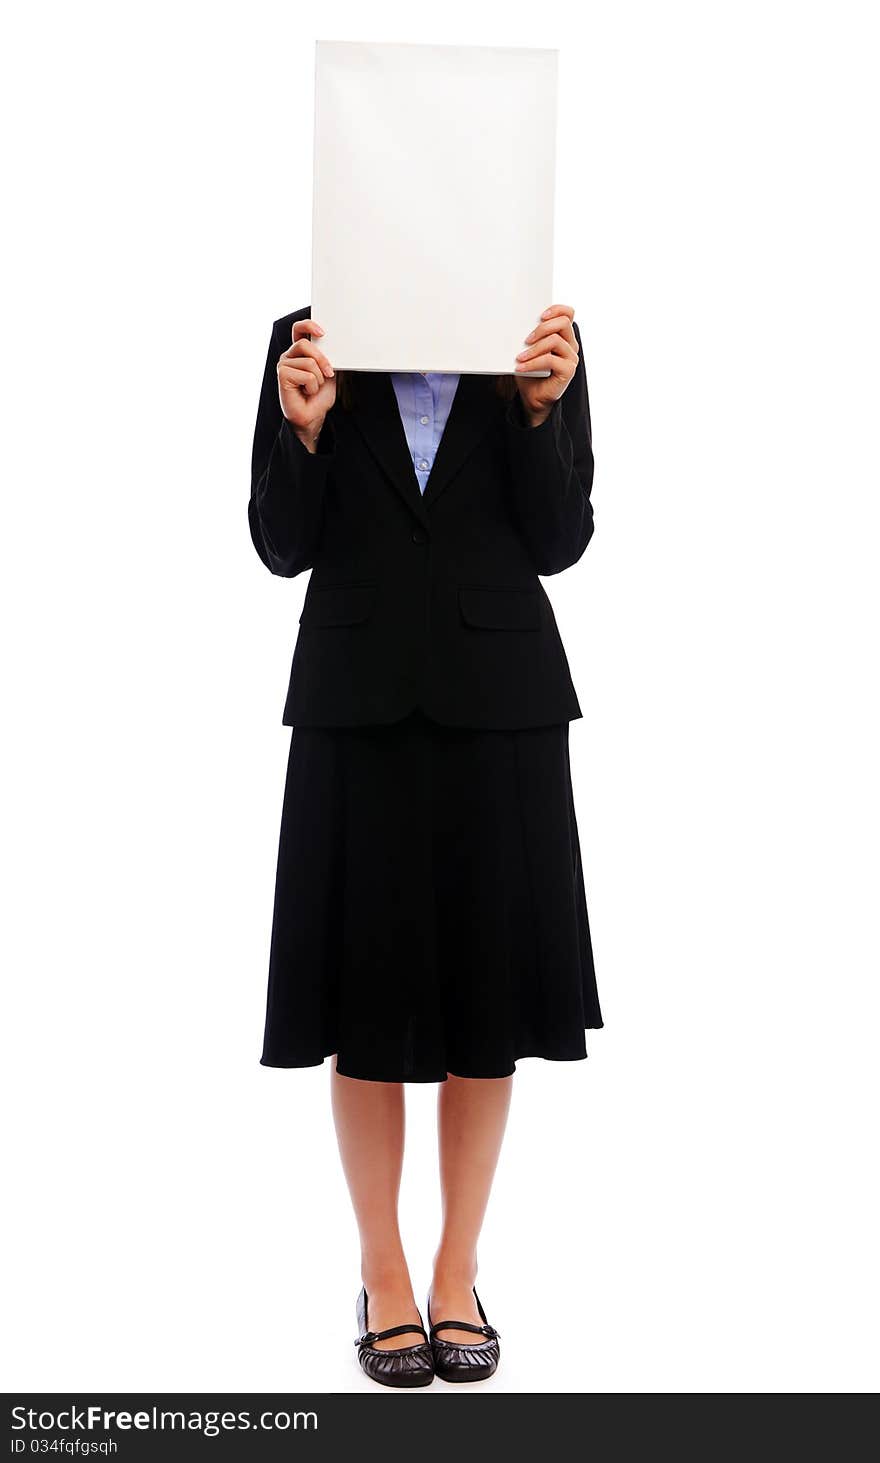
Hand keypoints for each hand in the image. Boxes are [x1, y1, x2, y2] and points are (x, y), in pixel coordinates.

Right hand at [277, 319, 335, 449]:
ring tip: (313, 388)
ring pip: (309, 362)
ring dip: (318, 379)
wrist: (312, 417)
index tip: (322, 332)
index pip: (298, 330)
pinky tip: (306, 392)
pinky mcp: (282, 375)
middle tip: (328, 374)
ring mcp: (284, 365)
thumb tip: (338, 347)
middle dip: (322, 360)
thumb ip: (329, 358)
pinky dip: (312, 386)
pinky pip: (306, 375)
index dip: (308, 325)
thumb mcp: (330, 374)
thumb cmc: (318, 397)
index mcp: (299, 353)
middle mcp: (289, 356)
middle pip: (305, 344)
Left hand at [513, 303, 578, 425]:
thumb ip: (530, 336)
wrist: (533, 397)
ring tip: (520, 357)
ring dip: (534, 348)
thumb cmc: (531, 372)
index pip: (568, 313)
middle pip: (563, 323)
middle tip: (526, 339)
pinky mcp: (568, 370)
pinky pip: (550, 359)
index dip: (556, 309)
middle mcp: (571, 344)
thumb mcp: (528, 350)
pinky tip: (521, 367)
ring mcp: (571, 357)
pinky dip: (533, 363)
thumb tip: (517, 325)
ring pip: (555, 340)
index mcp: (563, 335)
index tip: (540, 316)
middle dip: (542, 328)